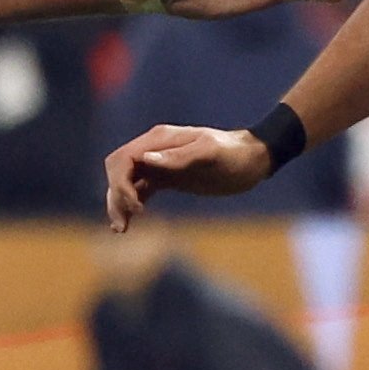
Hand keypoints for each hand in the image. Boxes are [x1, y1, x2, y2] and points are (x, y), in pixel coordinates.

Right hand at [104, 123, 270, 229]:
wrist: (253, 159)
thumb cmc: (234, 154)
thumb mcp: (210, 154)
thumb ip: (178, 157)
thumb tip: (145, 160)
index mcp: (159, 140)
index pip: (123, 160)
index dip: (121, 184)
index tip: (137, 207)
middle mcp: (154, 149)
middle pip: (118, 171)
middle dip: (115, 196)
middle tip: (124, 224)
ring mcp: (159, 164)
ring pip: (125, 182)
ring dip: (118, 203)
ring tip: (121, 229)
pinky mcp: (168, 178)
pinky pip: (140, 190)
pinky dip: (130, 205)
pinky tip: (130, 223)